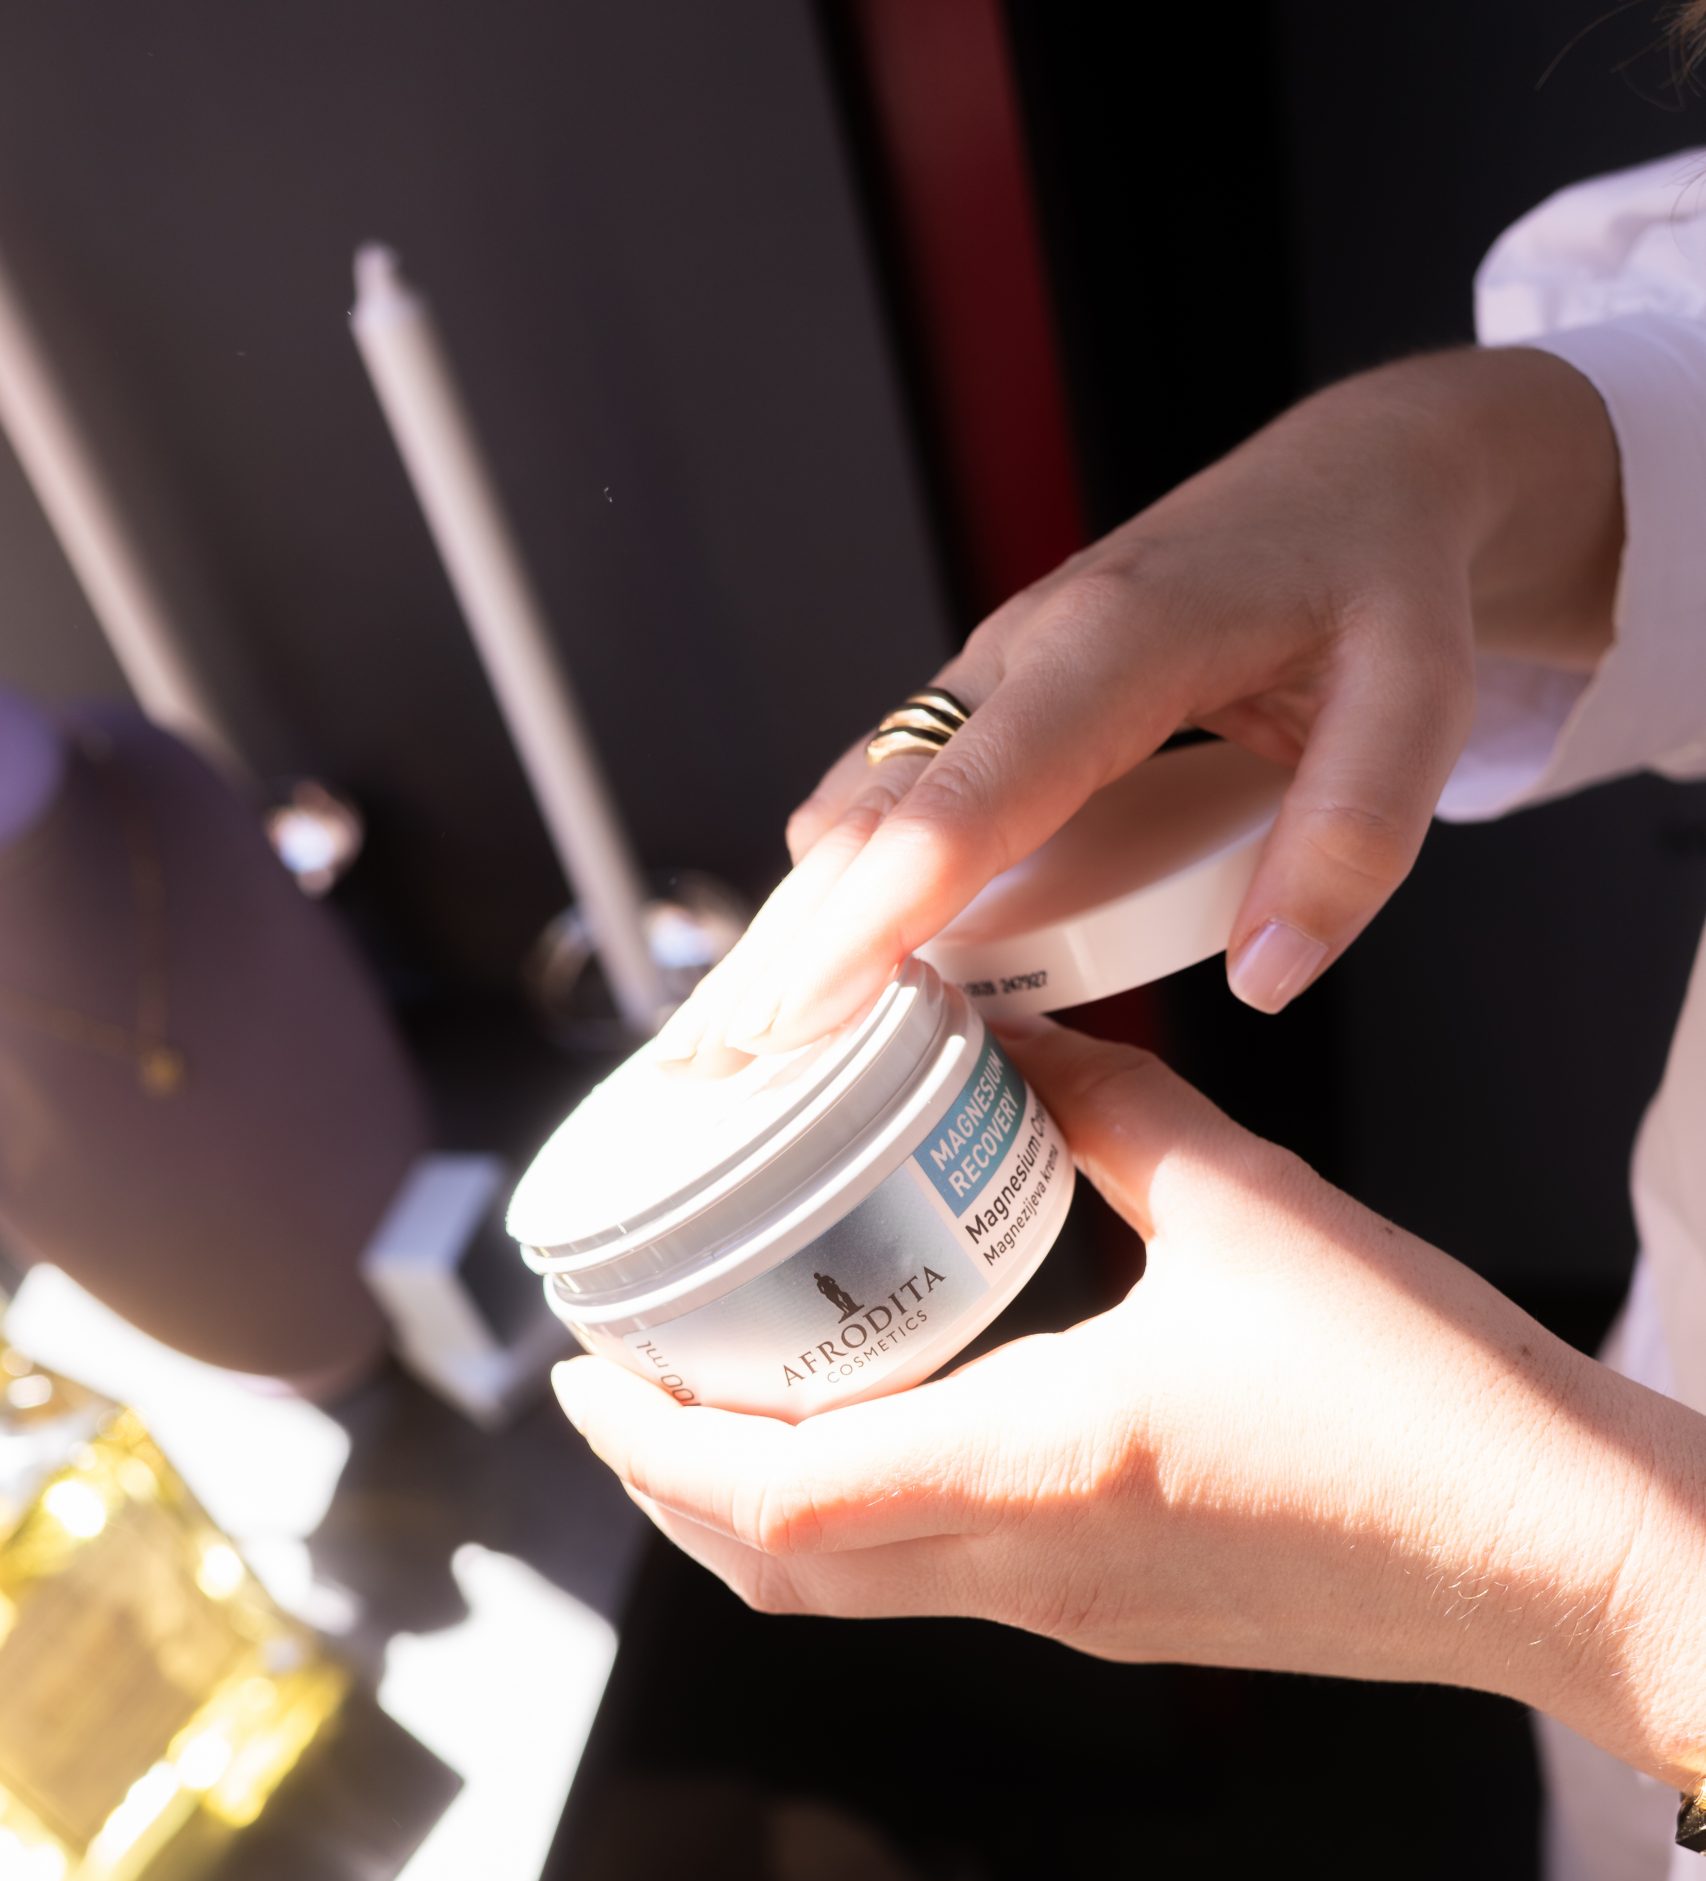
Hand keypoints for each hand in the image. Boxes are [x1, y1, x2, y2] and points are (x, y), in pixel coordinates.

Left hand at [559, 1022, 1705, 1788]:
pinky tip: (888, 1426)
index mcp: (1050, 1465)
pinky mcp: (1131, 1628)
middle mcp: (1039, 1570)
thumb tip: (1013, 1046)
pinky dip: (864, 1519)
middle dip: (670, 1484)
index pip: (778, 1492)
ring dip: (758, 1510)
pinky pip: (943, 1587)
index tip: (583, 1366)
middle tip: (624, 1381)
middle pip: (779, 1569)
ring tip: (724, 1399)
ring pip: (853, 1594)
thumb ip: (1113, 1112)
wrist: (1568, 1560)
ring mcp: (1080, 1619)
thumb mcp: (1259, 1211)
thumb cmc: (1438, 1400)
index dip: (648, 1441)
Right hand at [664, 348, 1621, 1064]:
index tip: (807, 1010)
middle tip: (722, 1068)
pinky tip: (825, 972)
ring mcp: (994, 677)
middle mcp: (1024, 653)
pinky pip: (894, 803)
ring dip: (802, 919)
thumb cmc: (1383, 582)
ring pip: (862, 807)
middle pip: (872, 813)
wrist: (1361, 482)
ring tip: (746, 1048)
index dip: (881, 912)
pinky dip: (846, 889)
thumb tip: (1266, 980)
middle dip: (791, 939)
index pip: (970, 798)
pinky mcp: (991, 708)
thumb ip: (1353, 841)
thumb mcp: (1421, 702)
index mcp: (1118, 643)